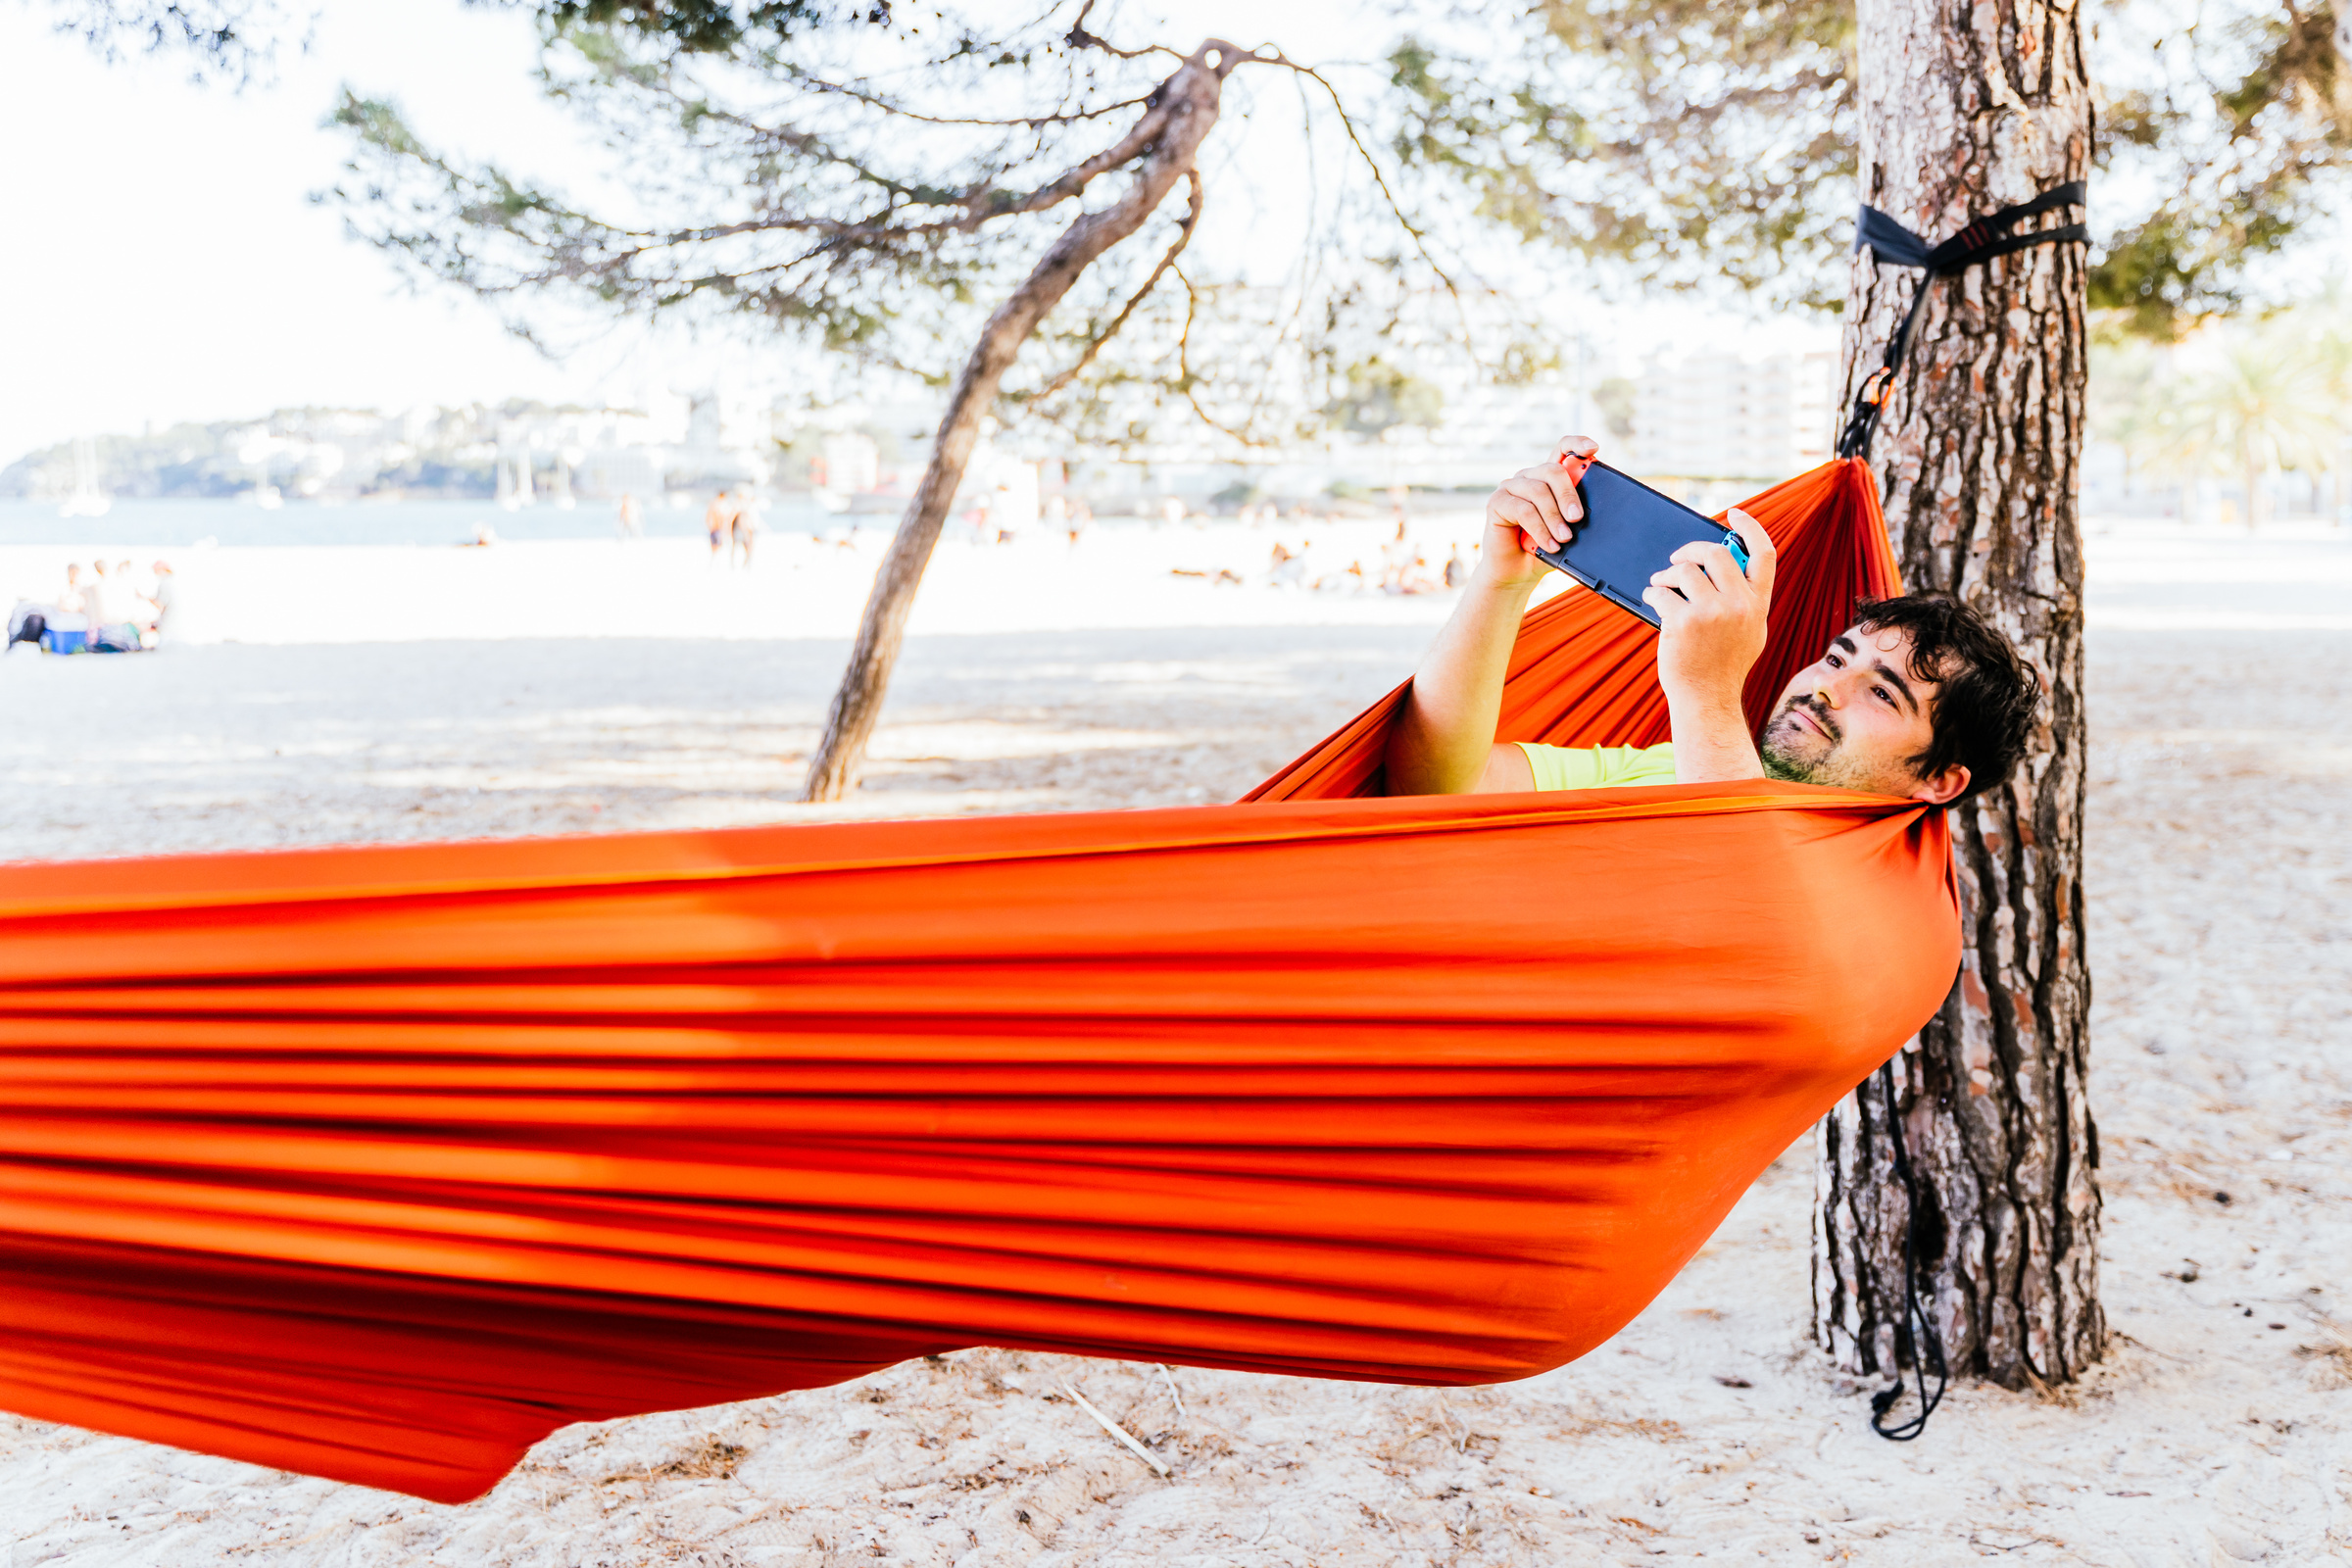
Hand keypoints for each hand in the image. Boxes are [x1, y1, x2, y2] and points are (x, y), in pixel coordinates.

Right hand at [1476, 435, 1598, 588]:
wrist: (1518, 574)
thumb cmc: (1544, 549)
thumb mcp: (1567, 529)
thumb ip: (1575, 513)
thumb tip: (1590, 509)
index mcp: (1549, 478)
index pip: (1562, 449)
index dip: (1577, 443)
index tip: (1592, 449)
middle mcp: (1529, 477)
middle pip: (1553, 470)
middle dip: (1568, 495)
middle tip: (1577, 518)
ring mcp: (1511, 487)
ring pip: (1539, 491)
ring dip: (1554, 518)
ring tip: (1563, 539)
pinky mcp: (1496, 502)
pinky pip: (1523, 509)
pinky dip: (1539, 529)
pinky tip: (1549, 544)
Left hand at [1643, 507, 1775, 709]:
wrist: (1706, 699)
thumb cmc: (1723, 665)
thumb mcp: (1750, 630)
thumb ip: (1744, 599)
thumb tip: (1727, 563)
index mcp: (1758, 604)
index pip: (1764, 553)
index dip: (1750, 527)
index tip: (1734, 514)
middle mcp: (1739, 604)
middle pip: (1715, 553)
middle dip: (1691, 549)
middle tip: (1677, 558)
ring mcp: (1712, 613)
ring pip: (1683, 570)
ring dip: (1665, 575)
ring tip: (1660, 586)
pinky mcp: (1683, 622)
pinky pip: (1661, 592)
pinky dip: (1652, 593)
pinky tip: (1651, 601)